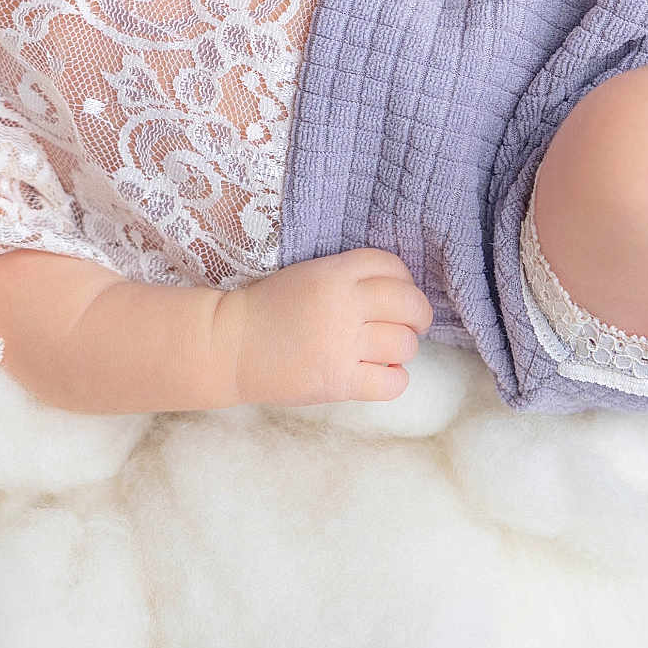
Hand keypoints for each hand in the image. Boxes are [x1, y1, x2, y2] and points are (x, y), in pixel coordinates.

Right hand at [214, 248, 434, 406]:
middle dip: (418, 315)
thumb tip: (397, 295)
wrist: (229, 345)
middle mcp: (343, 304)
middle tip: (412, 324)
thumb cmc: (268, 308)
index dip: (404, 279)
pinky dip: (395, 378)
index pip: (391, 265)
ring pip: (404, 343)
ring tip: (388, 350)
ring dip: (404, 347)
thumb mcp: (308, 275)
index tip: (401, 292)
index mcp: (333, 272)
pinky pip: (391, 382)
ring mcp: (342, 344)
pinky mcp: (338, 380)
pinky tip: (382, 373)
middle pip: (409, 303)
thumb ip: (348, 278)